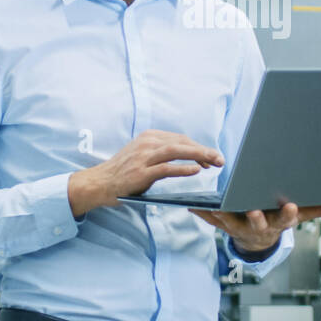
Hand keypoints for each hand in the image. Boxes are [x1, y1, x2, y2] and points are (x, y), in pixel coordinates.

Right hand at [68, 129, 222, 217]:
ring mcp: (144, 157)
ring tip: (213, 162)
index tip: (211, 156)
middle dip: (204, 150)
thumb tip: (188, 156)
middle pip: (182, 143)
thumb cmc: (123, 172)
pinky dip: (182, 168)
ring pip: (177, 151)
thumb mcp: (142, 155)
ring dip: (199, 156)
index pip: (181, 139)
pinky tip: (196, 170)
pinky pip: (166, 168)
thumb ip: (162, 153)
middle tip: (220, 160)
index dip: (199, 147)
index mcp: (149, 137)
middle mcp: (147, 143)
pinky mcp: (141, 172)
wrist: (99, 183)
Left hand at [189, 202, 320, 254]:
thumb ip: (320, 211)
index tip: (290, 205)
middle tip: (254, 210)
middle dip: (256, 217)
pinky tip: (193, 205)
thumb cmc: (278, 219)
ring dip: (223, 214)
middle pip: (258, 222)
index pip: (286, 219)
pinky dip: (203, 214)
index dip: (288, 213)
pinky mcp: (224, 225)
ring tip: (216, 205)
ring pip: (232, 222)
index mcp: (278, 222)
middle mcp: (259, 226)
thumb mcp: (300, 215)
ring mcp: (241, 227)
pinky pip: (212, 221)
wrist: (257, 241)